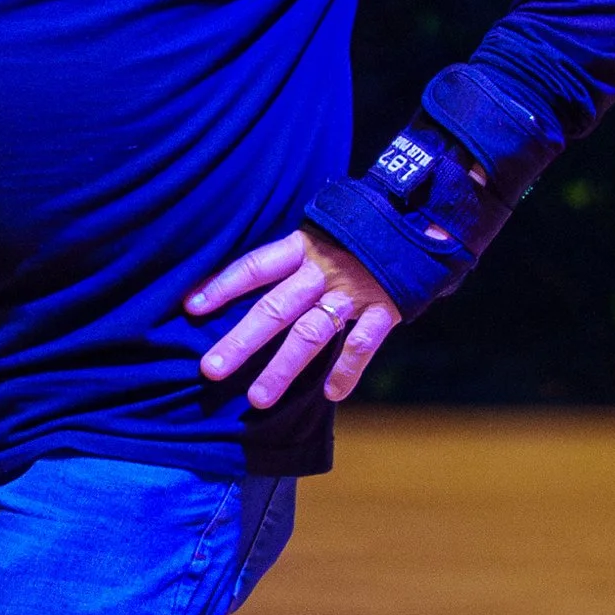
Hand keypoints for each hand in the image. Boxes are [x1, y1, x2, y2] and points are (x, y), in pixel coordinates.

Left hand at [184, 229, 399, 406]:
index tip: (191, 308)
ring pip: (312, 333)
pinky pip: (363, 342)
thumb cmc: (361, 228)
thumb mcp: (323, 230)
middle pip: (274, 308)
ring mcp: (354, 289)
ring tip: (257, 400)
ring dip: (283, 368)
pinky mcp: (387, 305)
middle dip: (241, 341)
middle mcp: (323, 269)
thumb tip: (251, 283)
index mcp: (304, 246)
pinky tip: (331, 395)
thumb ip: (293, 257)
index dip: (223, 286)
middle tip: (210, 370)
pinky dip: (348, 369)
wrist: (422, 214)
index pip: (255, 267)